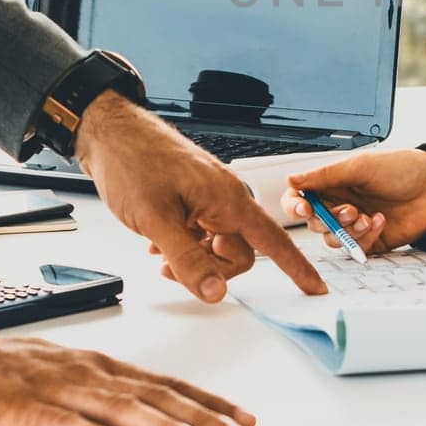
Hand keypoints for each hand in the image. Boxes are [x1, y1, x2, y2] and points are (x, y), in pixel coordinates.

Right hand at [0, 313, 254, 425]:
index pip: (166, 385)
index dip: (209, 403)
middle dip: (205, 420)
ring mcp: (57, 392)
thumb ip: (100, 396)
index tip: (244, 419)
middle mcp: (88, 376)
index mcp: (100, 369)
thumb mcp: (63, 378)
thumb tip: (142, 422)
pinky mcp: (22, 413)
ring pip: (122, 412)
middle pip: (157, 399)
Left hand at [74, 90, 325, 300]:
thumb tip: (215, 293)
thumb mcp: (155, 219)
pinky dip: (185, 244)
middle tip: (173, 270)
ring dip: (194, 259)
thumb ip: (187, 259)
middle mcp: (225, 197)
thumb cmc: (132, 162)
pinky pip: (202, 233)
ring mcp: (208, 197)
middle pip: (240, 253)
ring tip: (160, 255)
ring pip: (218, 245)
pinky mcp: (192, 198)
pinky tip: (158, 241)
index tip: (315, 289)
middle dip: (212, 270)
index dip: (297, 268)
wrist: (109, 132)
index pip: (274, 241)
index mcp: (228, 199)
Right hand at [280, 148, 425, 254]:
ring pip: (332, 239)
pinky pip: (355, 248)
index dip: (295, 206)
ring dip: (346, 231)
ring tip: (366, 217)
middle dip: (328, 220)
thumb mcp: (361, 166)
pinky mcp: (370, 241)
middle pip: (314, 223)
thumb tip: (291, 179)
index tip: (304, 209)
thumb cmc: (402, 169)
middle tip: (350, 210)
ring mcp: (354, 224)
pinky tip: (380, 221)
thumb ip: (325, 175)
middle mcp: (339, 204)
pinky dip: (364, 238)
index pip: (300, 198)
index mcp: (332, 183)